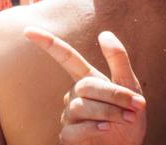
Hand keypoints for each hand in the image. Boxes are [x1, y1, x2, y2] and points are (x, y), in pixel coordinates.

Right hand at [24, 28, 145, 144]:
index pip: (65, 57)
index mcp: (86, 80)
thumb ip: (118, 61)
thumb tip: (104, 33)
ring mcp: (69, 117)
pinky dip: (93, 129)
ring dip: (109, 113)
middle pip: (85, 86)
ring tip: (127, 120)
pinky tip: (106, 130)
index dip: (48, 43)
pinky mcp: (68, 137)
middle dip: (113, 95)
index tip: (27, 31)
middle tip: (137, 105)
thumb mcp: (131, 87)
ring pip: (81, 107)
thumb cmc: (129, 119)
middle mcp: (74, 95)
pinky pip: (74, 130)